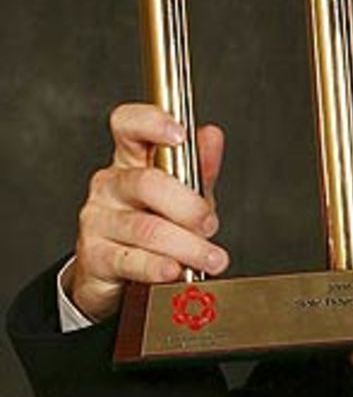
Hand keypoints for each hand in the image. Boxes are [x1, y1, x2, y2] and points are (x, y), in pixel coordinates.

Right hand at [67, 103, 228, 321]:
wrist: (116, 273)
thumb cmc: (152, 225)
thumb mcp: (182, 195)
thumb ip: (199, 168)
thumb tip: (211, 136)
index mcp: (130, 161)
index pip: (127, 126)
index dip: (151, 123)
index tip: (179, 135)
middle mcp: (110, 185)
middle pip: (147, 183)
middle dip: (188, 207)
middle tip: (210, 225)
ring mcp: (98, 219)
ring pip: (146, 228)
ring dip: (187, 246)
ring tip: (211, 259)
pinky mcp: (95, 256)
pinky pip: (131, 261)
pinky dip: (158, 267)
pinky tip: (174, 271)